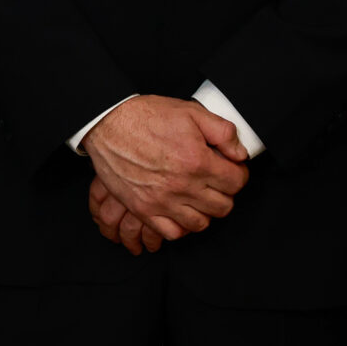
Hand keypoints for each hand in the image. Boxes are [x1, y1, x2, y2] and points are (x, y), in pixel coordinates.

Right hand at [79, 95, 249, 243]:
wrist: (106, 123)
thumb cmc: (145, 116)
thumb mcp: (191, 112)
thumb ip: (223, 132)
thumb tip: (240, 154)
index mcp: (197, 161)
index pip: (236, 182)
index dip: (238, 174)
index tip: (231, 169)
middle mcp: (182, 185)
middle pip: (223, 206)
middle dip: (225, 194)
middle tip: (216, 182)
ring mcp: (162, 201)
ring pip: (200, 223)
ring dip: (204, 211)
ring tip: (198, 197)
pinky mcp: (143, 209)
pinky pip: (172, 233)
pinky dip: (180, 226)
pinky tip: (179, 210)